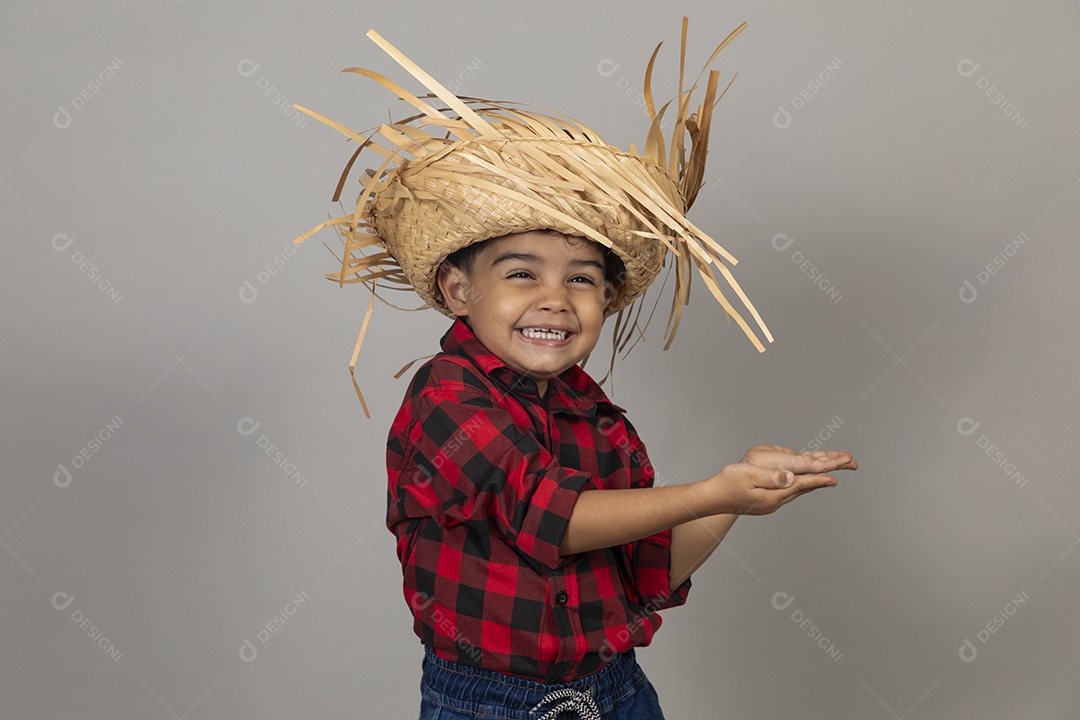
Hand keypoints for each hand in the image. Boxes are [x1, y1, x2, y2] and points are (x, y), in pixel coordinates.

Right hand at [702, 445, 857, 515]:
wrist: (712, 499)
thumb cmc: (727, 483)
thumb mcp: (748, 476)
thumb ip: (770, 476)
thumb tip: (789, 476)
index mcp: (773, 495)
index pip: (800, 485)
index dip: (818, 479)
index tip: (834, 477)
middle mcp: (775, 502)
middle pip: (803, 489)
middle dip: (821, 481)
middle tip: (839, 476)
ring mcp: (771, 504)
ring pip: (797, 492)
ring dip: (811, 484)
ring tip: (826, 479)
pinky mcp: (766, 503)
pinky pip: (788, 493)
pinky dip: (799, 487)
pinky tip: (800, 484)